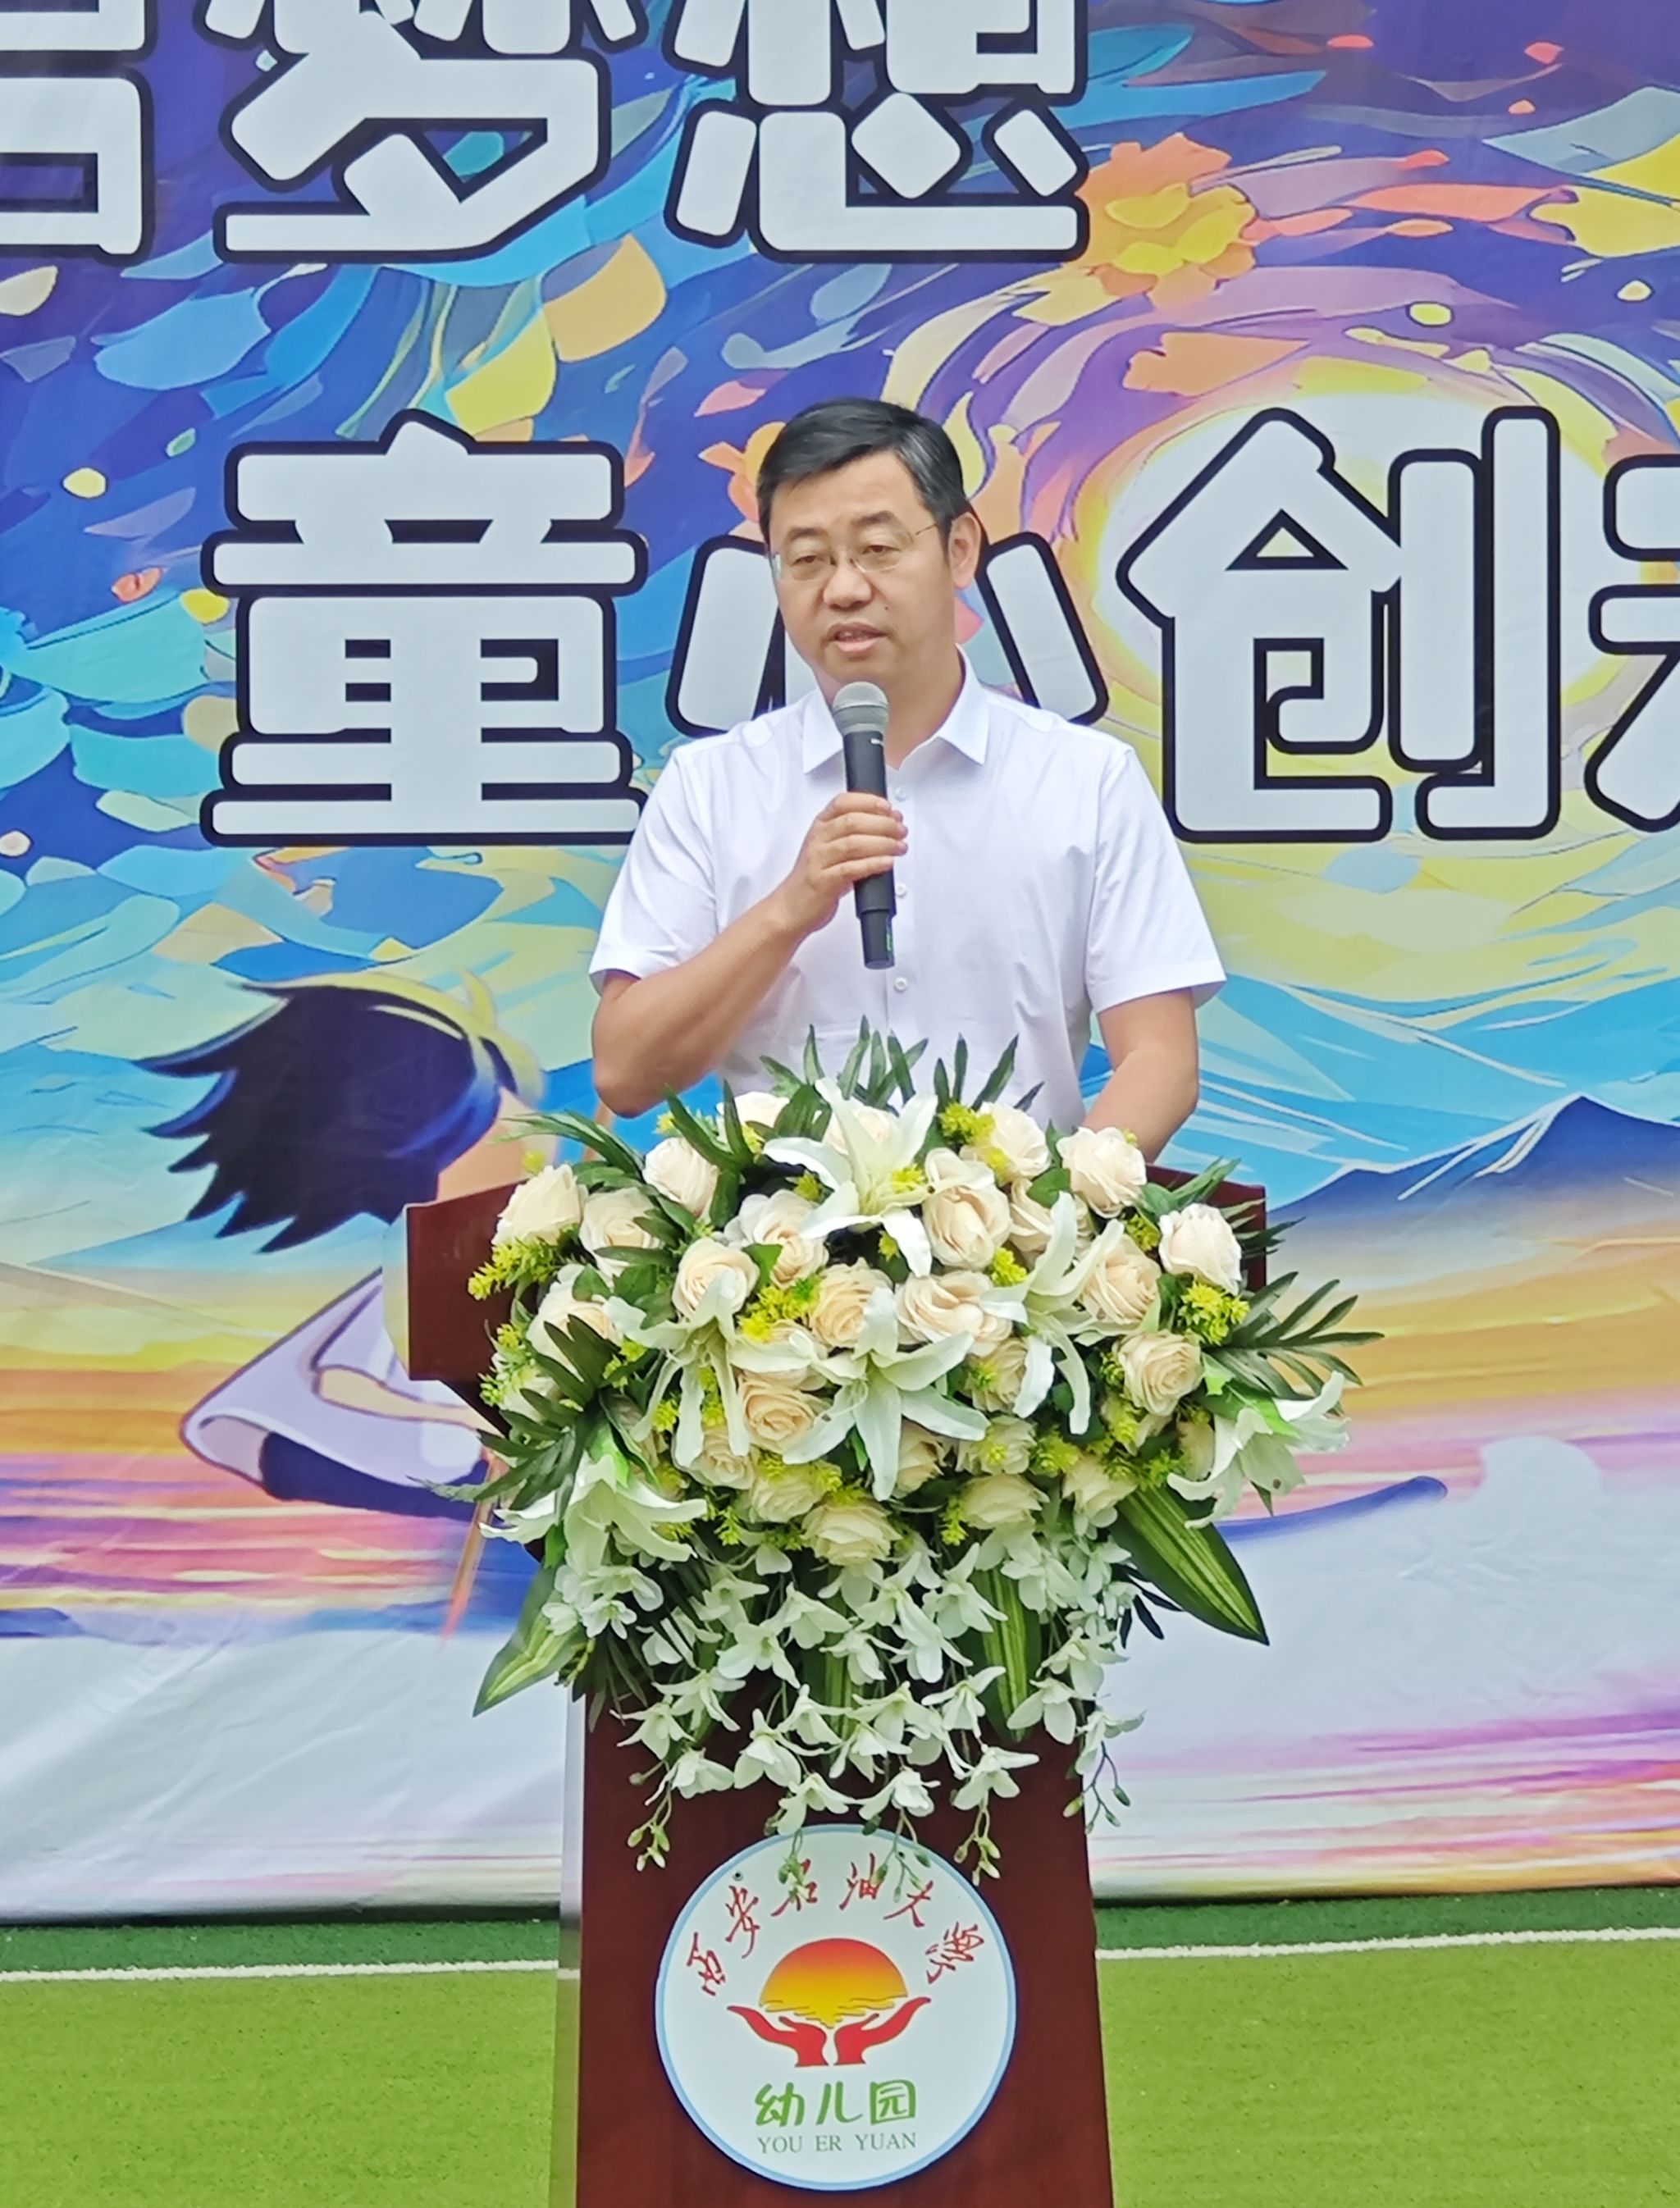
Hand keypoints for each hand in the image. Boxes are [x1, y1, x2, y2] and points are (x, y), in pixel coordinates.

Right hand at [772, 792, 905, 938]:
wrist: (791, 908)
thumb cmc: (814, 878)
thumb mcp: (829, 848)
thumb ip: (852, 835)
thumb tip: (887, 827)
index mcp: (820, 826)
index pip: (843, 802)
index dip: (868, 801)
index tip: (888, 808)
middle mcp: (818, 840)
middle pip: (853, 821)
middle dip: (883, 824)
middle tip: (900, 830)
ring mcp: (819, 860)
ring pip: (854, 843)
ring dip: (883, 843)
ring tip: (899, 847)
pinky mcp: (823, 882)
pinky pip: (851, 869)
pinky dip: (873, 864)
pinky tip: (887, 862)